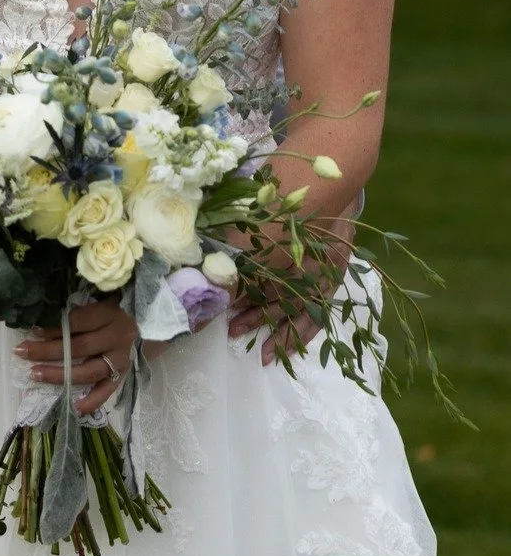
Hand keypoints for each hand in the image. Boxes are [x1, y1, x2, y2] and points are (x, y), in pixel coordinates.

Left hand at [16, 300, 138, 415]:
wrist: (146, 322)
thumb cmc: (116, 307)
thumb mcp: (101, 299)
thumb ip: (80, 309)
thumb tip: (45, 318)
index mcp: (110, 313)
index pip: (78, 322)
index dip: (55, 327)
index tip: (33, 330)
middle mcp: (118, 337)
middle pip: (79, 347)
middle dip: (48, 351)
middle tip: (22, 352)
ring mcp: (121, 359)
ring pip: (89, 371)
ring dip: (60, 375)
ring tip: (35, 374)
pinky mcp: (125, 374)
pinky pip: (108, 390)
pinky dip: (93, 401)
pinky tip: (75, 407)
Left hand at [228, 213, 353, 365]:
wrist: (336, 200)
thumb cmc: (298, 205)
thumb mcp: (276, 211)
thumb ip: (251, 228)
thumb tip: (220, 245)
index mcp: (302, 243)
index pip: (273, 272)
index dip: (251, 288)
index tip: (229, 300)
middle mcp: (318, 266)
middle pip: (286, 296)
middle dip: (259, 315)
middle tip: (233, 328)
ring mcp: (328, 281)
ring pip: (303, 314)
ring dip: (282, 335)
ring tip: (262, 355)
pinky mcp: (333, 289)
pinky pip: (320, 318)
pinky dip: (304, 336)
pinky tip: (290, 351)